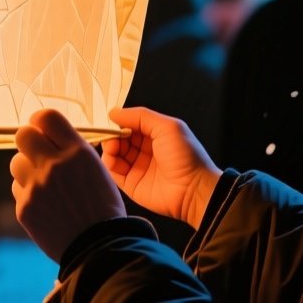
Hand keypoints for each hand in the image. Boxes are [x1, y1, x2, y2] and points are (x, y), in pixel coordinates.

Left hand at [11, 109, 126, 261]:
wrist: (99, 247)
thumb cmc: (102, 206)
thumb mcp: (96, 168)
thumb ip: (71, 149)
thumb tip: (48, 134)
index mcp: (76, 152)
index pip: (45, 117)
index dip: (41, 122)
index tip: (42, 129)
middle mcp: (53, 165)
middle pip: (22, 135)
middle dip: (29, 142)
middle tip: (39, 153)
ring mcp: (36, 187)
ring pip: (16, 163)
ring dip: (28, 170)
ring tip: (46, 185)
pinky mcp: (24, 207)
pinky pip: (18, 189)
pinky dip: (29, 194)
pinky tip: (46, 205)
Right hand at [101, 107, 222, 228]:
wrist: (194, 190)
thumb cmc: (185, 156)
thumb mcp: (166, 127)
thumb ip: (140, 116)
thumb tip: (113, 113)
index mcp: (155, 135)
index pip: (130, 124)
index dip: (120, 121)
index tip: (112, 120)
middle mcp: (145, 150)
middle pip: (120, 138)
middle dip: (113, 134)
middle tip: (112, 135)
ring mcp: (137, 166)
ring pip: (114, 152)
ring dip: (109, 147)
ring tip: (113, 147)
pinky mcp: (131, 183)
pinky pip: (113, 170)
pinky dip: (108, 162)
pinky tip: (112, 158)